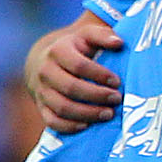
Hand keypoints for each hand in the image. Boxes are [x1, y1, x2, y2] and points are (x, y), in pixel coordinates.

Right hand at [25, 11, 121, 131]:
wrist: (44, 61)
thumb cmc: (76, 48)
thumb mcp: (87, 35)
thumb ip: (103, 35)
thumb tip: (119, 43)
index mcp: (58, 51)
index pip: (78, 65)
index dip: (99, 75)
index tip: (117, 81)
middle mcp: (46, 71)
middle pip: (71, 87)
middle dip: (97, 95)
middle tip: (117, 99)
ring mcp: (42, 91)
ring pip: (62, 107)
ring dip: (87, 113)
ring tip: (109, 114)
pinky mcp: (41, 107)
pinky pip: (52, 122)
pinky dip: (69, 126)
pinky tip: (88, 126)